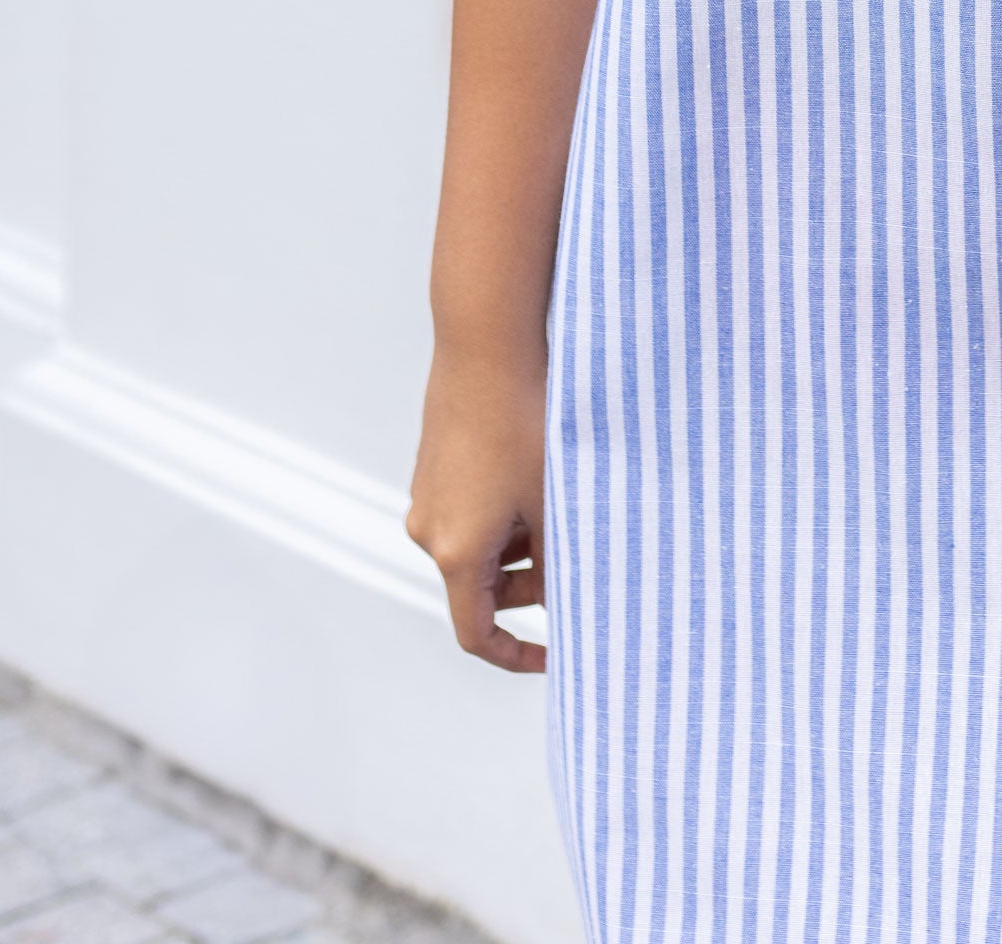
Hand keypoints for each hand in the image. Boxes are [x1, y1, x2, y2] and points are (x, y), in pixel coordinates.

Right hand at [407, 347, 548, 671]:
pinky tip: (536, 476)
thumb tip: (562, 595)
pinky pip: (469, 512)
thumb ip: (556, 561)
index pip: (477, 633)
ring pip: (478, 546)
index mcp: (456, 553)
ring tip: (560, 504)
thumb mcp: (553, 501)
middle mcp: (430, 531)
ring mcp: (428, 497)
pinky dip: (503, 514)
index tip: (553, 655)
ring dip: (519, 544)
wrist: (488, 346)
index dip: (516, 655)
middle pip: (480, 588)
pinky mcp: (434, 467)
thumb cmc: (523, 422)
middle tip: (574, 562)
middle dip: (528, 586)